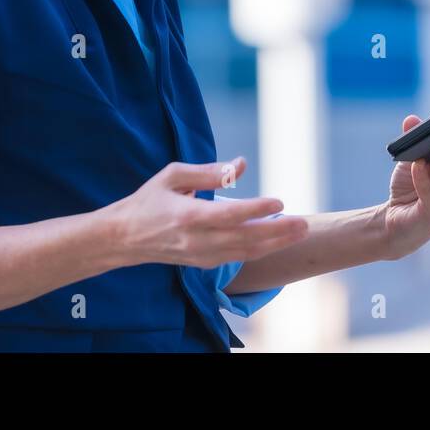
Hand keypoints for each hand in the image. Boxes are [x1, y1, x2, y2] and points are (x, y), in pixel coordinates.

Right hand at [104, 157, 309, 269]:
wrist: (125, 238)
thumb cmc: (149, 200)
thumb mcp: (173, 175)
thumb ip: (208, 171)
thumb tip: (241, 165)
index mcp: (187, 216)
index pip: (230, 215)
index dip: (257, 210)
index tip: (279, 202)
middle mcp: (197, 241)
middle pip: (245, 239)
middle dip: (278, 232)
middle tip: (304, 223)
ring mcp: (201, 256)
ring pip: (245, 252)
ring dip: (275, 243)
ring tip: (300, 232)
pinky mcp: (203, 264)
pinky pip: (237, 258)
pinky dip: (259, 250)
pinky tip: (277, 241)